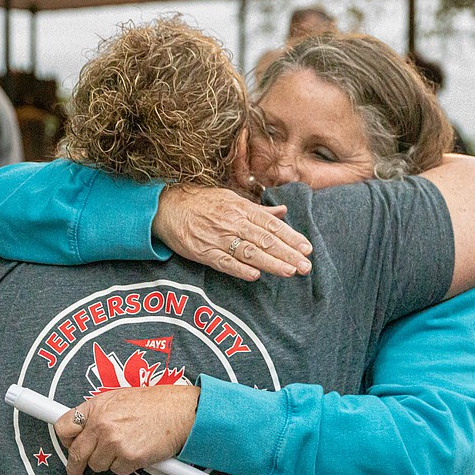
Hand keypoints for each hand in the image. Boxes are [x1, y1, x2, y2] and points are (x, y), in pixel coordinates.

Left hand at [55, 385, 199, 474]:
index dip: (65, 441)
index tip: (67, 448)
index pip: (63, 427)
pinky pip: (117, 471)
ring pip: (97, 465)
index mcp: (97, 406)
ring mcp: (114, 441)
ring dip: (108, 461)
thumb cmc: (156, 403)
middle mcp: (101, 423)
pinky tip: (136, 450)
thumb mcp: (120, 397)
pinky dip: (126, 465)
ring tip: (125, 447)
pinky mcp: (128, 457)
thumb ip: (100, 412)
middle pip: (76, 454)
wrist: (181, 410)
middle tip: (76, 474)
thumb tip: (84, 429)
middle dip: (75, 467)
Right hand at [153, 186, 312, 280]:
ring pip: (249, 252)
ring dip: (271, 263)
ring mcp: (218, 238)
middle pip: (264, 240)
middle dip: (287, 253)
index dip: (290, 237)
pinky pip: (224, 262)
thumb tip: (283, 211)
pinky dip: (239, 269)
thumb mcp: (232, 199)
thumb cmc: (202, 202)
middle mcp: (233, 222)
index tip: (306, 248)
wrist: (168, 207)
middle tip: (305, 266)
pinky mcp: (203, 252)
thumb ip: (258, 209)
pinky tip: (255, 275)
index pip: (271, 225)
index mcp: (241, 209)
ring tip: (289, 271)